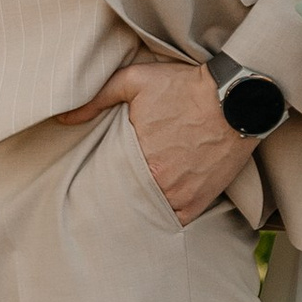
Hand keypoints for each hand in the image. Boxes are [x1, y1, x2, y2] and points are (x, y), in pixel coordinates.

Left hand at [60, 59, 244, 223]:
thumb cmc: (185, 86)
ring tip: (131, 205)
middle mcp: (159, 182)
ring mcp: (182, 194)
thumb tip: (64, 118)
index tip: (95, 184)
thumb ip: (97, 98)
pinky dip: (167, 217)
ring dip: (142, 208)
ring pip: (151, 213)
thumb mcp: (135, 80)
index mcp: (138, 157)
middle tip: (109, 199)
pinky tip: (157, 210)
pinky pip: (177, 220)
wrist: (237, 97)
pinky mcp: (202, 200)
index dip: (101, 184)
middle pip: (128, 201)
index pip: (108, 182)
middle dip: (120, 198)